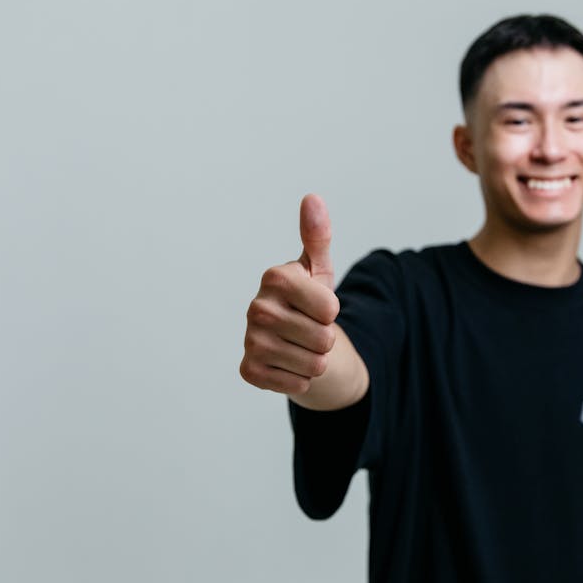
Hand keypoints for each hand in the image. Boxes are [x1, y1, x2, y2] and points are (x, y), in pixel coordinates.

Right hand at [240, 194, 340, 394]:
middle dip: (327, 340)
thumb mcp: (318, 270)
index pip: (330, 308)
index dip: (333, 311)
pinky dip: (301, 380)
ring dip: (316, 361)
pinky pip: (297, 384)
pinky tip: (288, 364)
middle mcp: (256, 307)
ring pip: (313, 364)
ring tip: (302, 347)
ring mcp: (250, 340)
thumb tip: (312, 198)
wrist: (293, 341)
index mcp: (274, 278)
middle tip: (310, 330)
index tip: (319, 306)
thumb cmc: (308, 302)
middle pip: (324, 339)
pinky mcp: (249, 370)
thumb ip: (317, 236)